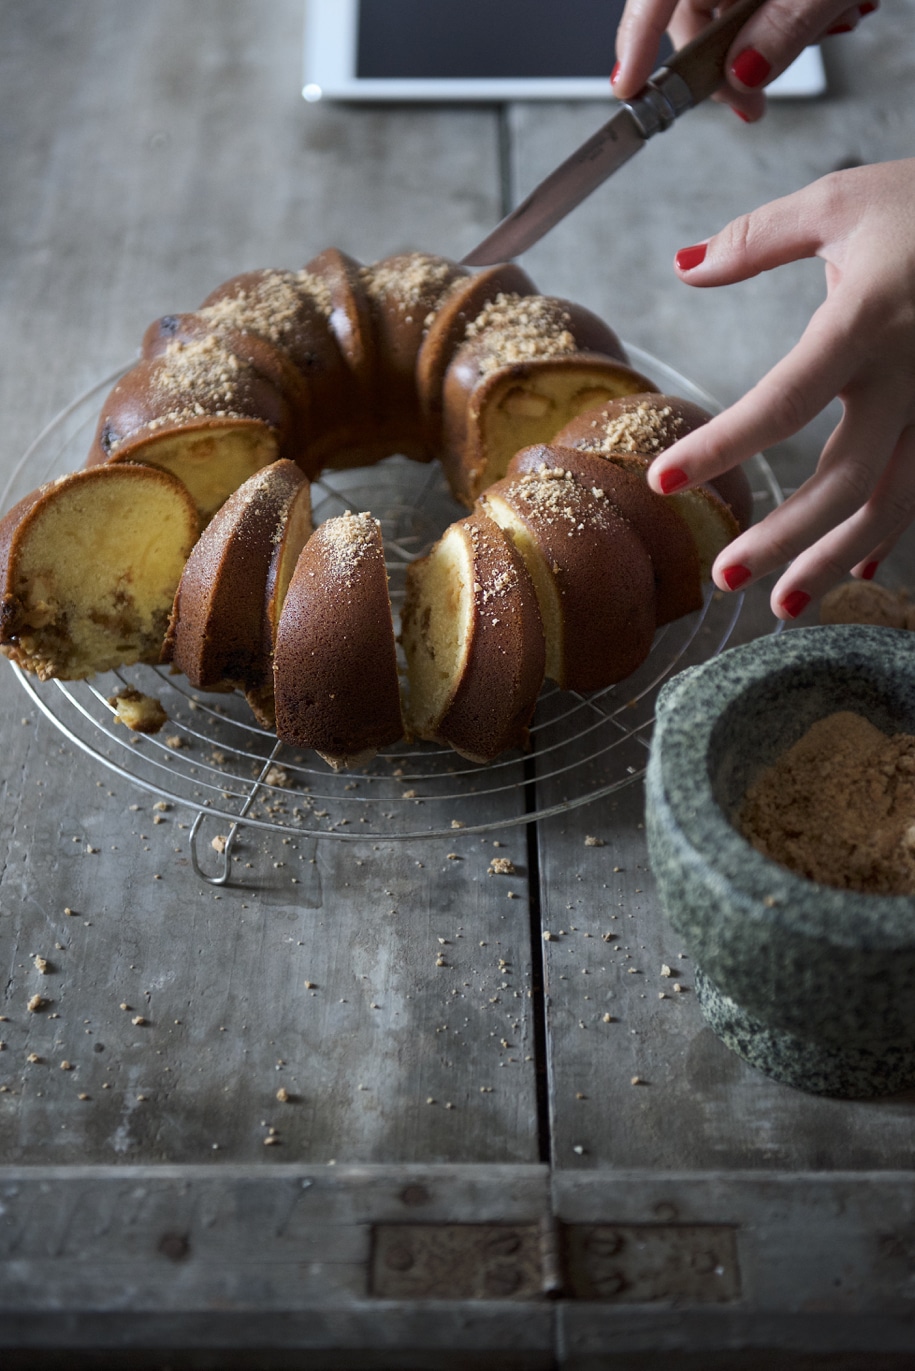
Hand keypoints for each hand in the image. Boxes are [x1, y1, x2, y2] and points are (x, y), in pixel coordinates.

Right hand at [612, 0, 878, 120]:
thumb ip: (783, 28)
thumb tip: (742, 78)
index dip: (636, 44)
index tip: (628, 87)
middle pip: (692, 7)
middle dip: (725, 61)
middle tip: (751, 104)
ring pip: (731, 3)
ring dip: (774, 34)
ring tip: (834, 19)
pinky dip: (792, 9)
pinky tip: (834, 6)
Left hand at [644, 160, 914, 619]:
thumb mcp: (841, 203)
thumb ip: (758, 239)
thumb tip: (682, 266)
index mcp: (867, 321)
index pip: (784, 400)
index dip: (723, 446)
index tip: (663, 482)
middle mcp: (911, 374)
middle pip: (844, 478)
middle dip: (784, 537)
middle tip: (724, 577)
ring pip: (895, 501)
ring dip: (837, 559)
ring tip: (784, 605)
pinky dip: (891, 534)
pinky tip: (859, 568)